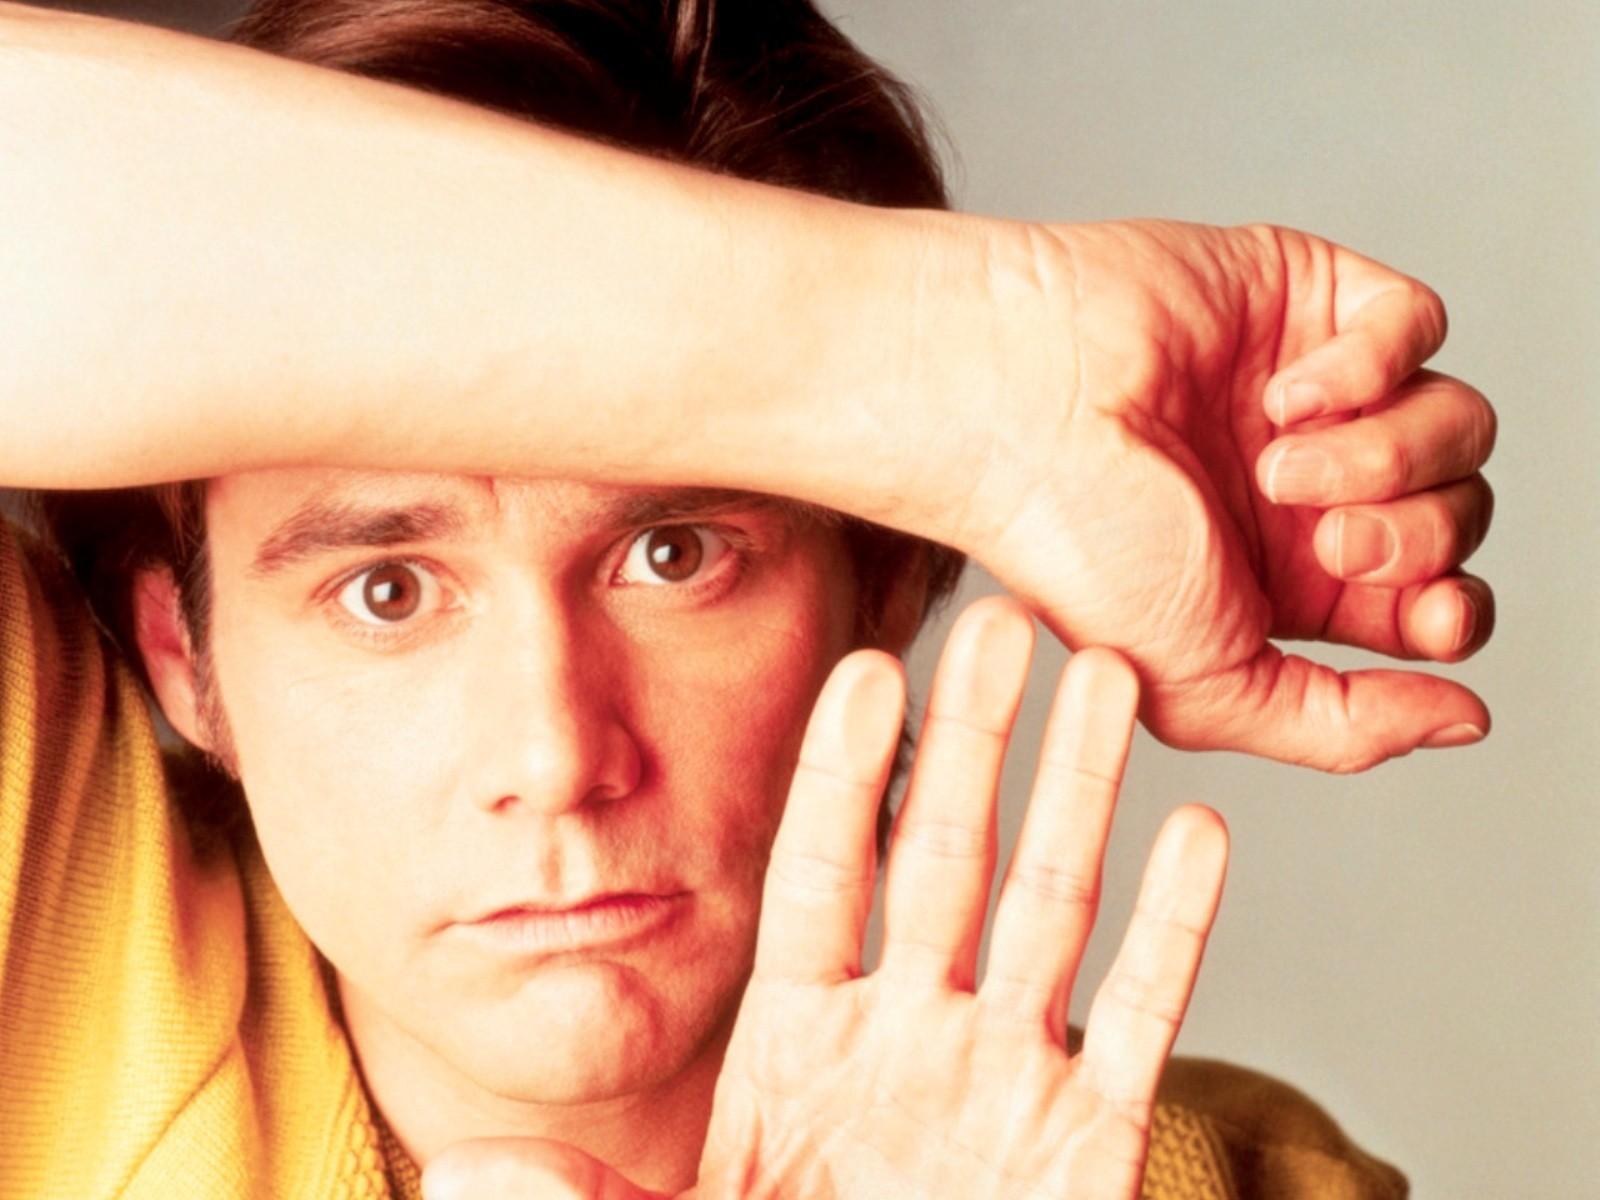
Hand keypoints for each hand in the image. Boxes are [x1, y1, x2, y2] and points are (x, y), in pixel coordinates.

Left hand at [421, 597, 1229, 1198]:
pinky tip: (1197, 832)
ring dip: (1080, 792)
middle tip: (1005, 619)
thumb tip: (467, 1175)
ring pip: (1049, 904)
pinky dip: (1172, 930)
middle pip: (944, 853)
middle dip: (974, 736)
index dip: (841, 773)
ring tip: (1106, 678)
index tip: (863, 667)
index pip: (821, 874)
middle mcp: (907, 1036)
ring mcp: (1003, 1081)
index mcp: (800, 1042)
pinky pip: (1140, 1016)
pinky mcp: (1090, 1144)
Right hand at [959, 220, 1494, 770]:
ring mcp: (1313, 388)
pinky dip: (1372, 363)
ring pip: (1458, 423)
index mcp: (1284, 581)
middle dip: (1416, 536)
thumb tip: (1465, 721)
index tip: (1421, 615)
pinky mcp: (1307, 297)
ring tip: (1281, 460)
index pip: (1434, 599)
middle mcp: (1306, 487)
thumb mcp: (1206, 689)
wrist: (1015, 410)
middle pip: (1459, 513)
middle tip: (1323, 534)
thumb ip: (1341, 728)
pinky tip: (1282, 392)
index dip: (1455, 612)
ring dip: (1389, 453)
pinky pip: (1417, 324)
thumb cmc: (1073, 543)